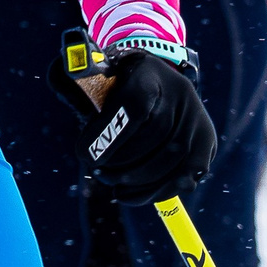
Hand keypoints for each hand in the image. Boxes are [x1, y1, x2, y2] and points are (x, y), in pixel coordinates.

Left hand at [49, 40, 216, 204]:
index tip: (84, 156)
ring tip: (112, 185)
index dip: (108, 136)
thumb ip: (76, 78)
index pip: (133, 106)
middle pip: (154, 138)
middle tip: (98, 172)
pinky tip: (130, 195)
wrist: (158, 78)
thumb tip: (59, 78)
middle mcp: (180, 94)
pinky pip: (183, 178)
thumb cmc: (117, 80)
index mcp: (149, 73)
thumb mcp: (95, 71)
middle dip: (121, 163)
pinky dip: (155, 193)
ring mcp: (197, 120)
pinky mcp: (206, 144)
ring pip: (170, 162)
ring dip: (136, 183)